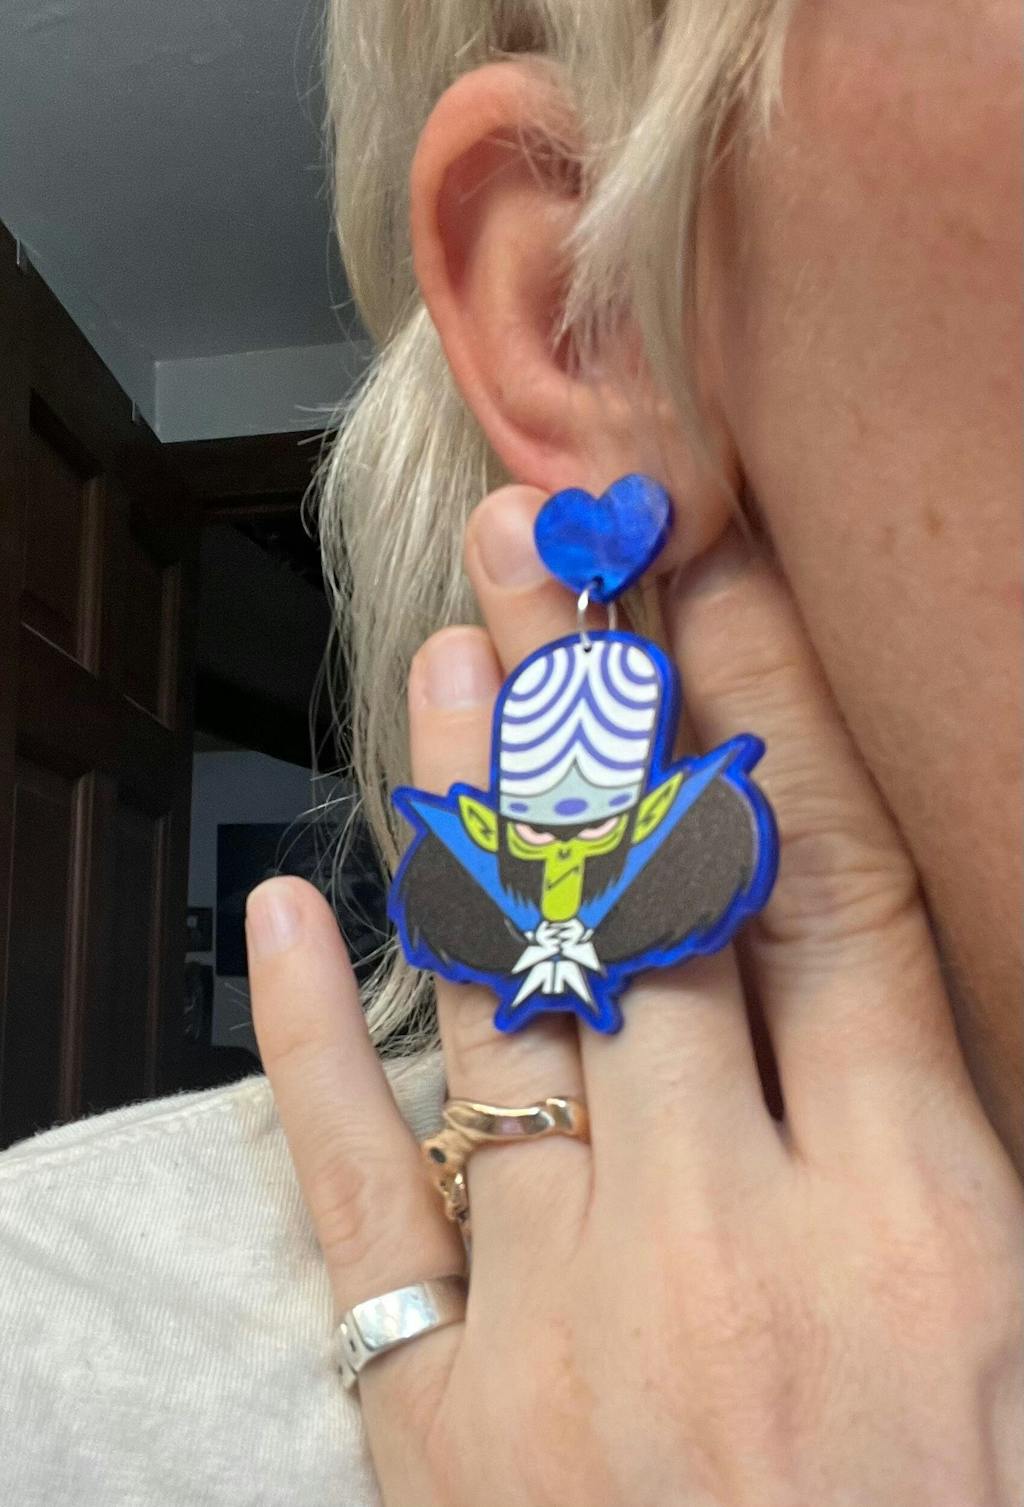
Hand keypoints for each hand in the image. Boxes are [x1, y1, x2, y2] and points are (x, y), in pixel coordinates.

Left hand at [246, 487, 1023, 1505]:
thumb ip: (961, 1144)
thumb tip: (867, 947)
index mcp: (924, 1223)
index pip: (828, 890)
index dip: (764, 713)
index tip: (710, 581)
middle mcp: (734, 1240)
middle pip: (657, 904)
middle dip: (603, 709)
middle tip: (549, 552)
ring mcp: (567, 1321)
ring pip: (511, 1002)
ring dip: (479, 817)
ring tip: (455, 661)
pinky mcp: (437, 1414)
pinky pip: (358, 1193)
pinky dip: (313, 1044)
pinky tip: (291, 913)